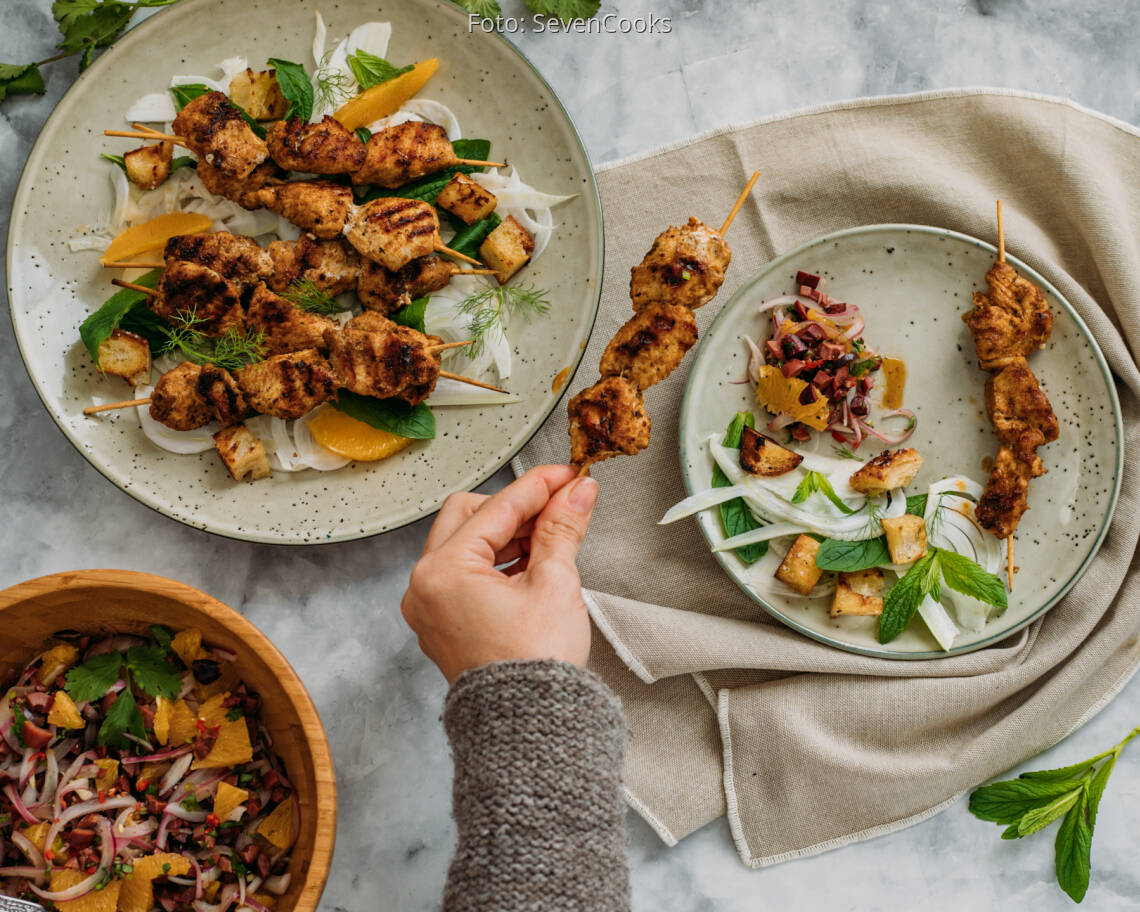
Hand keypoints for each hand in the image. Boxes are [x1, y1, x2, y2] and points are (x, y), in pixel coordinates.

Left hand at [401, 465, 598, 681]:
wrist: (529, 728)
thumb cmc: (535, 665)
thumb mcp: (555, 584)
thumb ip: (562, 528)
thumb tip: (577, 493)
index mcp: (444, 572)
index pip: (496, 508)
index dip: (538, 487)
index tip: (567, 476)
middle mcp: (424, 587)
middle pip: (467, 516)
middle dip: (514, 508)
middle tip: (557, 506)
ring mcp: (428, 608)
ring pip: (463, 544)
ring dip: (505, 534)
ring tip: (549, 538)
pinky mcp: (441, 624)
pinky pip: (462, 575)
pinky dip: (493, 563)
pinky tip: (529, 564)